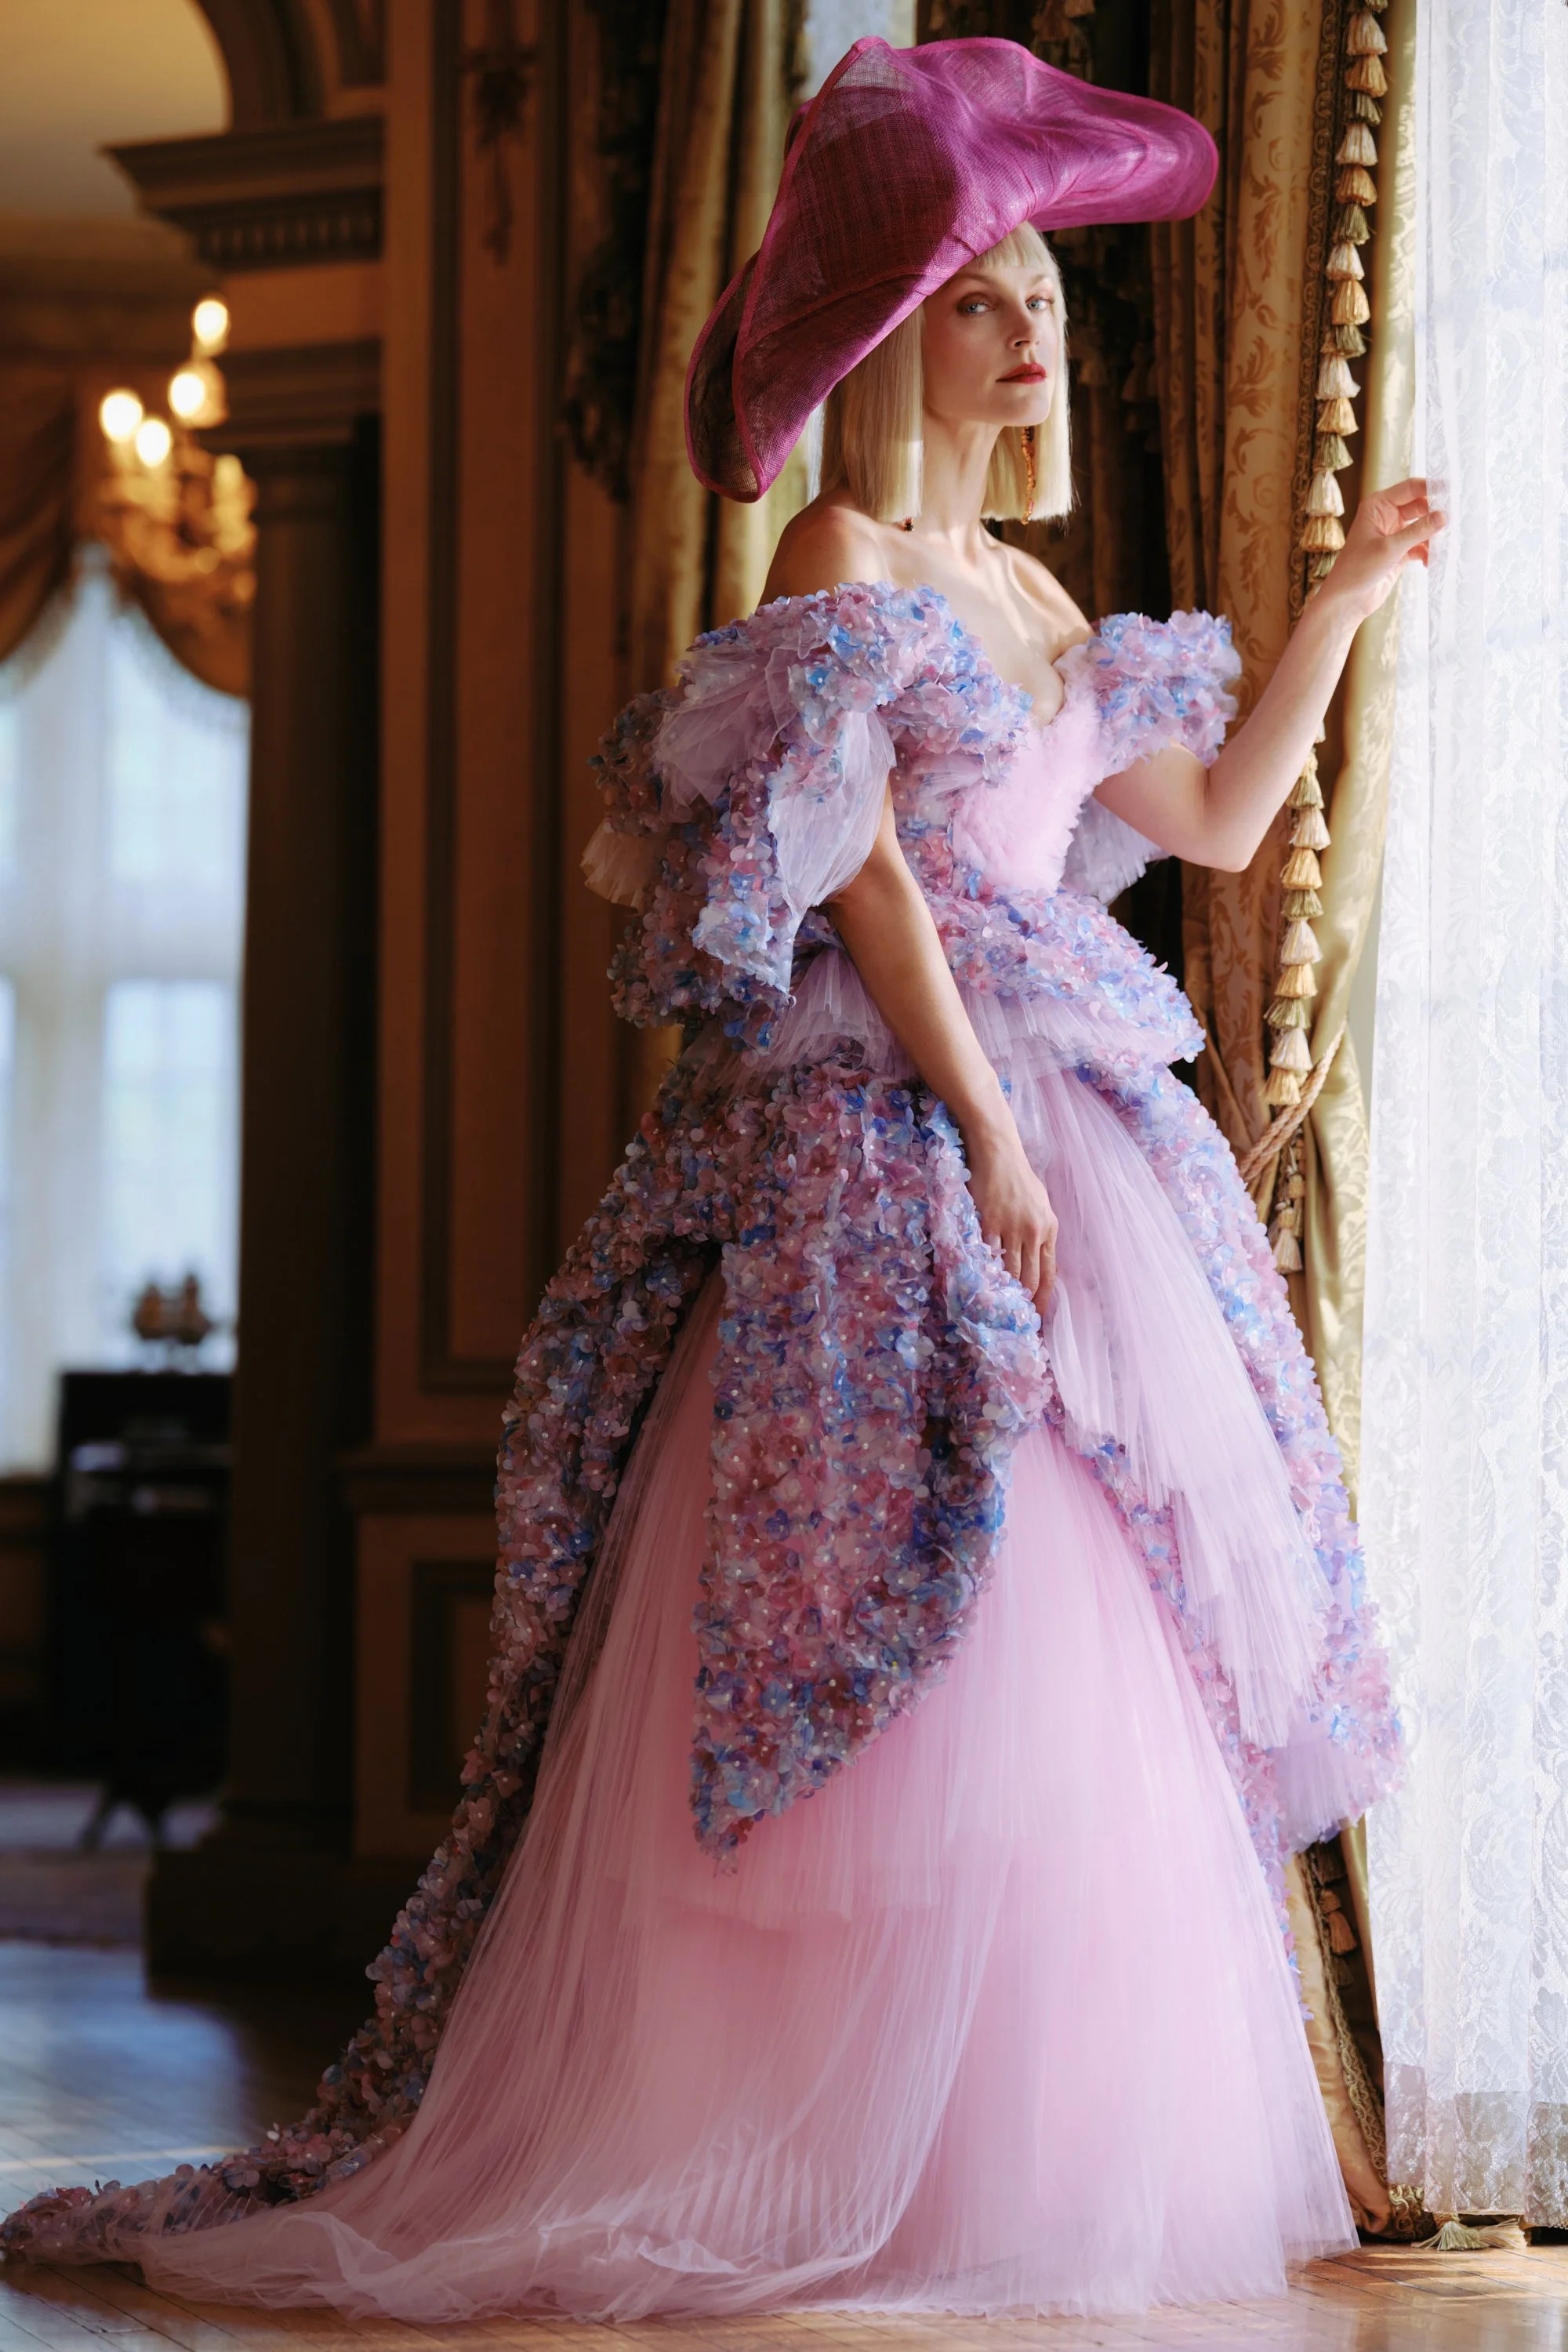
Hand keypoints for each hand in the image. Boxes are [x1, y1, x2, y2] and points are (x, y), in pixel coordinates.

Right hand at [964, 1126, 1057, 1315]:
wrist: (998, 1152)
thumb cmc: (1017, 1176)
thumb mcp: (1040, 1203)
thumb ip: (1039, 1230)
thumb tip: (1035, 1258)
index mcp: (1049, 1228)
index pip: (1049, 1273)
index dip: (1042, 1298)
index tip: (1037, 1316)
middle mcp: (1034, 1231)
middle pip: (1029, 1277)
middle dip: (1024, 1303)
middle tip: (1016, 1322)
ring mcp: (1011, 1228)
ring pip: (1008, 1270)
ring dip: (1003, 1292)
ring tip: (997, 1310)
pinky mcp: (988, 1223)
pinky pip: (987, 1255)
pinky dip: (984, 1271)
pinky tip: (980, 1285)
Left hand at [1324, 476, 1445, 622]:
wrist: (1346, 601)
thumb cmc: (1358, 570)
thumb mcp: (1390, 548)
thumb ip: (1418, 531)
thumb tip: (1443, 516)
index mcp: (1377, 506)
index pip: (1410, 488)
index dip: (1431, 487)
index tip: (1452, 490)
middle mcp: (1386, 516)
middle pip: (1420, 505)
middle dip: (1435, 513)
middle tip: (1452, 521)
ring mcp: (1394, 534)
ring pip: (1422, 526)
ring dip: (1433, 535)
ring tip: (1440, 546)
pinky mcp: (1400, 551)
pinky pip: (1421, 545)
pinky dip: (1427, 551)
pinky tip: (1429, 562)